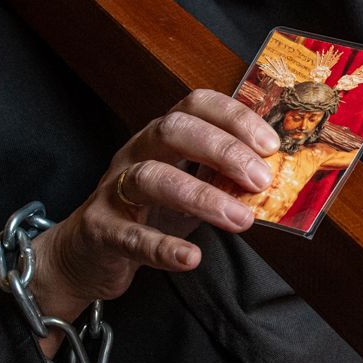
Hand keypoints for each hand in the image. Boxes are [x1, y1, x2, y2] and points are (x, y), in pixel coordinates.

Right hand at [29, 89, 278, 341]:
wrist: (85, 255)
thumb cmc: (145, 215)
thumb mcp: (187, 188)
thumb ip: (223, 179)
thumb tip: (277, 179)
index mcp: (160, 137)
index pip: (196, 105)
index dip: (234, 117)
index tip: (271, 144)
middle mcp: (135, 154)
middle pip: (173, 131)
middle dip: (222, 150)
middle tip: (261, 180)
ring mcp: (112, 190)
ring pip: (151, 179)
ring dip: (201, 197)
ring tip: (240, 220)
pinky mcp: (99, 229)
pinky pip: (130, 235)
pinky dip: (162, 247)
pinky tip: (190, 257)